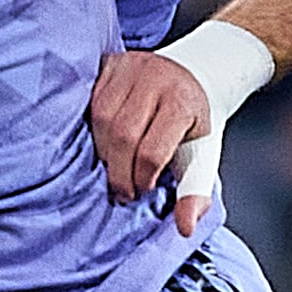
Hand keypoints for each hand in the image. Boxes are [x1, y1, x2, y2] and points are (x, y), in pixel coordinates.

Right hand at [87, 48, 219, 234]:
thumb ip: (195, 193)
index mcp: (182, 102)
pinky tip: (101, 142)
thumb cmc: (196, 122)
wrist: (201, 73)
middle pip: (122, 134)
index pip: (152, 150)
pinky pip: (88, 99)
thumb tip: (184, 229)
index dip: (142, 178)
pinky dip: (91, 125)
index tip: (143, 191)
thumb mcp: (204, 157)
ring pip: (100, 116)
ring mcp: (129, 66)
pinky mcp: (110, 62)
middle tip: (123, 190)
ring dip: (102, 149)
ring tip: (113, 166)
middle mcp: (155, 78)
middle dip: (119, 170)